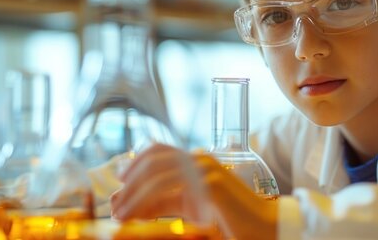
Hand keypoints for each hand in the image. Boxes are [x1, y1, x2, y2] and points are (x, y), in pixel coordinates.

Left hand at [110, 143, 277, 239]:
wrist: (263, 226)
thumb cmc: (229, 218)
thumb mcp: (191, 207)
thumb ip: (164, 203)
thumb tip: (128, 205)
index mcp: (197, 161)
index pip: (158, 150)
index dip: (135, 162)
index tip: (120, 182)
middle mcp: (200, 160)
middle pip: (153, 159)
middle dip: (129, 183)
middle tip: (115, 205)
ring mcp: (206, 170)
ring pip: (157, 175)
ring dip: (133, 196)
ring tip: (120, 216)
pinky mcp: (210, 186)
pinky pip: (169, 191)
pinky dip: (147, 203)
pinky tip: (137, 216)